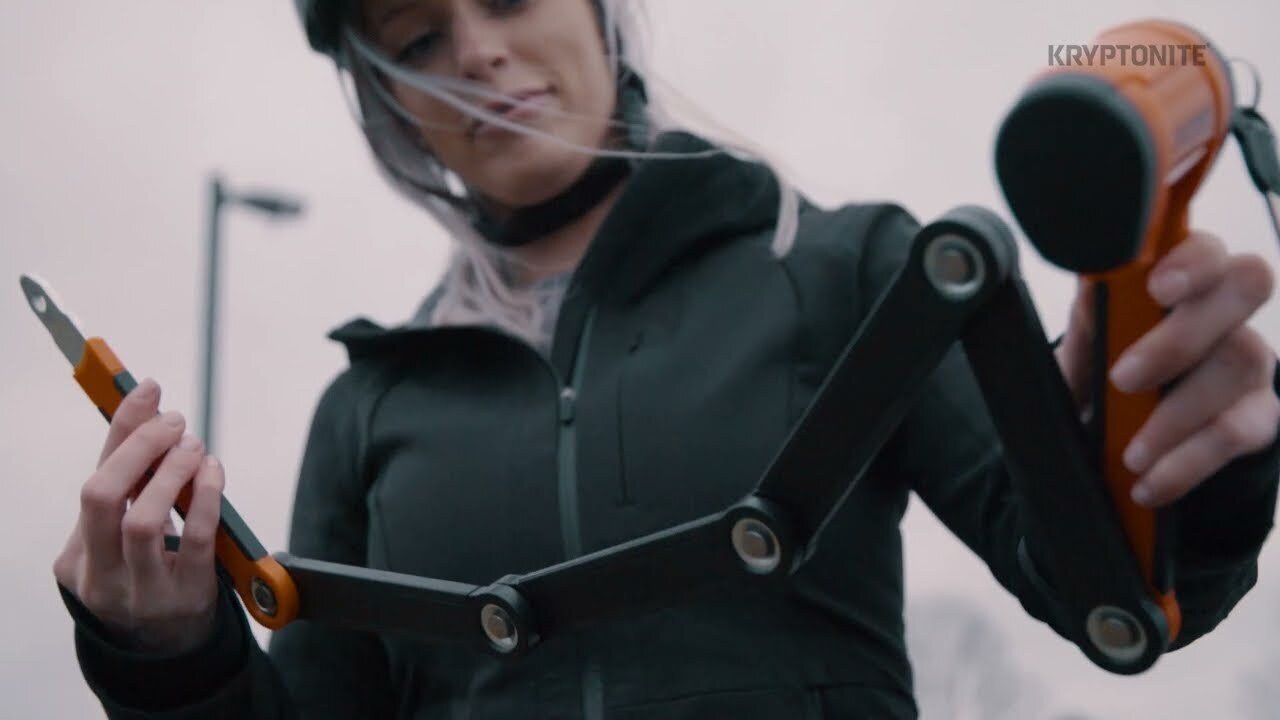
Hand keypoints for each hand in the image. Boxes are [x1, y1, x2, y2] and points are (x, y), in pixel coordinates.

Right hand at [52, 379, 225, 654]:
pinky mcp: (187, 597)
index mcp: (76, 558)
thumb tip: (148, 409)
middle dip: (139, 448)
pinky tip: (213, 472)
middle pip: (101, 498)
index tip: (147, 391)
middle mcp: (101, 577)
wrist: (167, 648)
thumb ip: (131, 483)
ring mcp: (142, 592)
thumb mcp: (123, 537)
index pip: (94, 483)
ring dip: (173, 472)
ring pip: (144, 521)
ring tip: (193, 447)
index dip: (121, 432)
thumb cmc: (145, 578)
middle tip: (174, 422)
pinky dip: (207, 496)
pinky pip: (197, 539)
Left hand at [1055, 230, 1279, 507]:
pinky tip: (1149, 482)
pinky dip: (1187, 463)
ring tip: (1129, 453)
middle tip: (1123, 379)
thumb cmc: (1102, 373)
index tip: (1154, 288)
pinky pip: (1238, 431)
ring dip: (1176, 415)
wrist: (1117, 442)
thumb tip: (1096, 284)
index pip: (1206, 247)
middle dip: (1182, 335)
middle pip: (1246, 286)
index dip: (1191, 260)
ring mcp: (1252, 361)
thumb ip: (1092, 314)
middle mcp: (1228, 310)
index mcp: (1181, 280)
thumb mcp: (1086, 344)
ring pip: (1241, 362)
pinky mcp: (1260, 415)